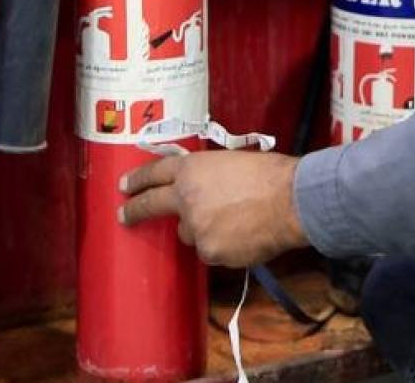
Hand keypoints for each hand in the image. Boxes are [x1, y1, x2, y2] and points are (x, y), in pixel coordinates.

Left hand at [117, 151, 308, 267]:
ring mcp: (195, 228)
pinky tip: (243, 235)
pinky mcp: (210, 252)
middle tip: (124, 215)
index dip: (138, 179)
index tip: (125, 186)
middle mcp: (185, 198)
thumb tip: (199, 189)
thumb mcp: (230, 161)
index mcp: (191, 170)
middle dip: (134, 210)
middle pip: (151, 204)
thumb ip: (206, 175)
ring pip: (189, 232)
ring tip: (233, 221)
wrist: (290, 201)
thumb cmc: (268, 175)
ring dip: (202, 228)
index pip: (155, 173)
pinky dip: (221, 245)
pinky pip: (210, 250)